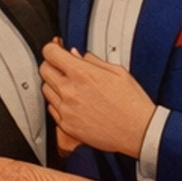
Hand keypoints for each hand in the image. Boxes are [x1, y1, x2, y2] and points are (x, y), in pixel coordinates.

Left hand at [40, 41, 154, 157]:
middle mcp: (70, 91)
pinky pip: (52, 110)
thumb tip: (76, 54)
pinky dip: (58, 104)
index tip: (56, 50)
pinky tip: (72, 103)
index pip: (50, 53)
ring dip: (54, 85)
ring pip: (45, 90)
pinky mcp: (67, 126)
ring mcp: (66, 110)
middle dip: (51, 64)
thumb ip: (92, 61)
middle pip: (44, 70)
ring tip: (70, 87)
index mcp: (82, 74)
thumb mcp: (117, 72)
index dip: (52, 48)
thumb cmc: (132, 103)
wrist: (138, 132)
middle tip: (62, 67)